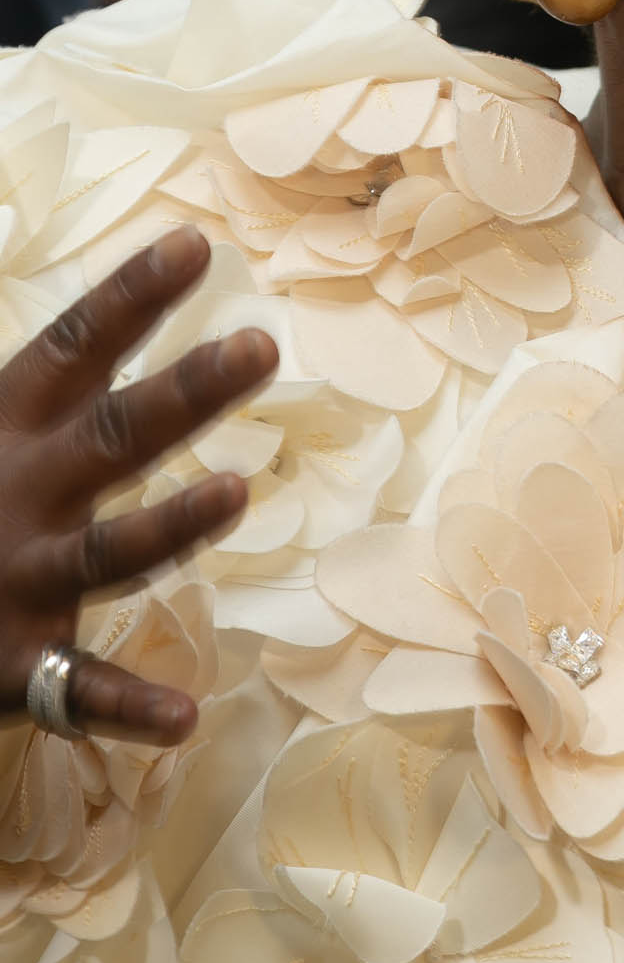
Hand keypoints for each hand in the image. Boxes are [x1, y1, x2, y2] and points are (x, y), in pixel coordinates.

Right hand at [0, 226, 276, 747]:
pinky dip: (126, 707)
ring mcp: (19, 580)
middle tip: (259, 346)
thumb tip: (103, 310)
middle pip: (114, 434)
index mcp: (6, 427)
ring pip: (108, 552)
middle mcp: (18, 493)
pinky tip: (185, 718)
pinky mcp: (15, 666)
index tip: (195, 244)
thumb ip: (37, 386)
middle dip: (185, 391)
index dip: (131, 296)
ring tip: (236, 494)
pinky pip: (79, 693)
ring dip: (171, 526)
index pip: (75, 347)